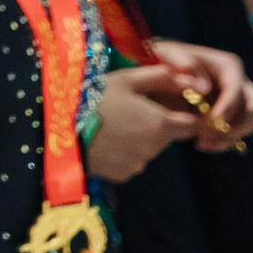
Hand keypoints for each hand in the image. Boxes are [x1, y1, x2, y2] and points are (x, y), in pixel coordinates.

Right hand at [87, 64, 201, 181]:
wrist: (59, 128)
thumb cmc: (94, 97)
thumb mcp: (127, 79)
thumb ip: (162, 77)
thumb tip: (190, 80)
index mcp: (160, 123)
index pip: (192, 126)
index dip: (186, 118)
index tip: (172, 110)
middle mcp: (154, 147)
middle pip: (167, 137)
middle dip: (156, 126)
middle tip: (130, 111)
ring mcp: (137, 164)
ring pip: (148, 150)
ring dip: (138, 139)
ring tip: (113, 125)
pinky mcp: (122, 175)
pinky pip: (130, 163)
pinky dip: (123, 153)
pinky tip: (105, 140)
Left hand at [150, 38, 252, 147]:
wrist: (158, 73)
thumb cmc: (163, 59)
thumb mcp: (166, 54)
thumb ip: (182, 63)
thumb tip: (205, 88)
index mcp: (228, 66)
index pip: (237, 88)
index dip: (229, 106)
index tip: (214, 121)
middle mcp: (239, 83)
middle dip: (244, 123)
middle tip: (217, 134)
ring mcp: (238, 101)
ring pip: (252, 123)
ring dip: (231, 137)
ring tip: (203, 142)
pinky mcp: (231, 117)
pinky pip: (237, 135)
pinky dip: (222, 143)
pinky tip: (200, 144)